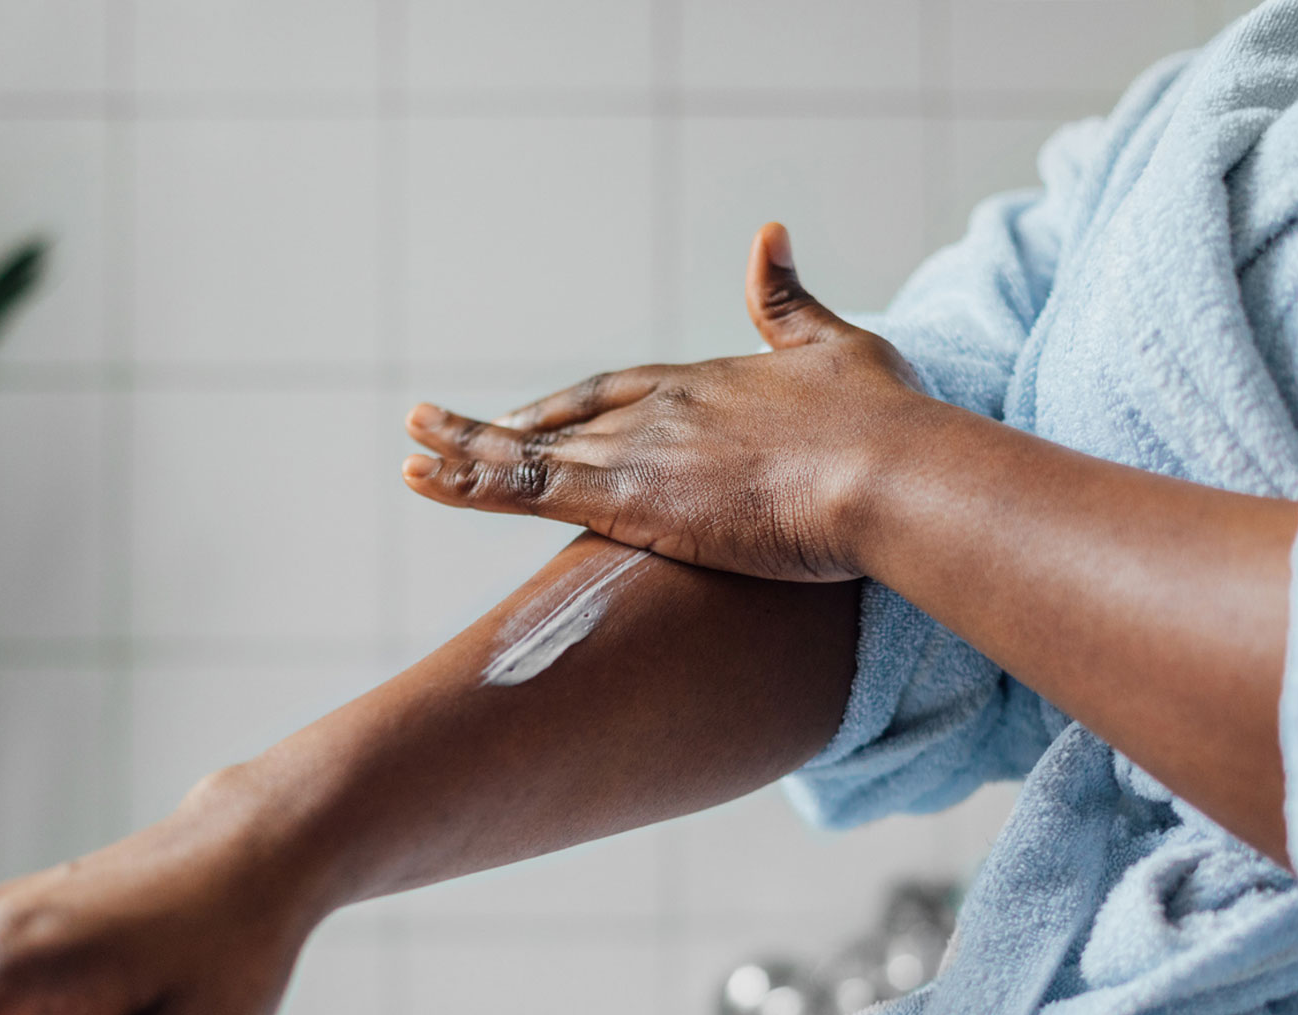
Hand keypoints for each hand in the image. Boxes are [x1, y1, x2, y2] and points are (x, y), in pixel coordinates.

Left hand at [402, 222, 934, 582]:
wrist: (886, 474)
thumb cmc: (879, 422)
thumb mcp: (837, 346)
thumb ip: (789, 300)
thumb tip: (769, 234)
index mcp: (704, 381)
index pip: (616, 392)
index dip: (568, 408)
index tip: (532, 418)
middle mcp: (659, 410)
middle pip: (561, 419)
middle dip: (503, 428)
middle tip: (445, 431)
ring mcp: (638, 452)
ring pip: (528, 452)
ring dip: (464, 450)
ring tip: (411, 449)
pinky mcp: (628, 498)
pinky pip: (529, 490)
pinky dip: (473, 482)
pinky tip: (429, 480)